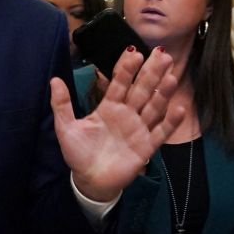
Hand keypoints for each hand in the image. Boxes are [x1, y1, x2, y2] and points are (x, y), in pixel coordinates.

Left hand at [52, 48, 185, 201]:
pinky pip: (160, 133)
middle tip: (162, 54)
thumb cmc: (78, 154)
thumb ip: (62, 105)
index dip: (126, 68)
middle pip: (141, 89)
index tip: (134, 52)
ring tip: (170, 77)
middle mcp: (127, 114)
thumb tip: (54, 80)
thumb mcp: (66, 128)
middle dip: (151, 73)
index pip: (119, 82)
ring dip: (162, 93)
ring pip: (153, 107)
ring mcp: (138, 129)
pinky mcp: (146, 146)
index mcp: (109, 106)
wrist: (89, 181)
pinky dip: (170, 122)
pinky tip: (178, 109)